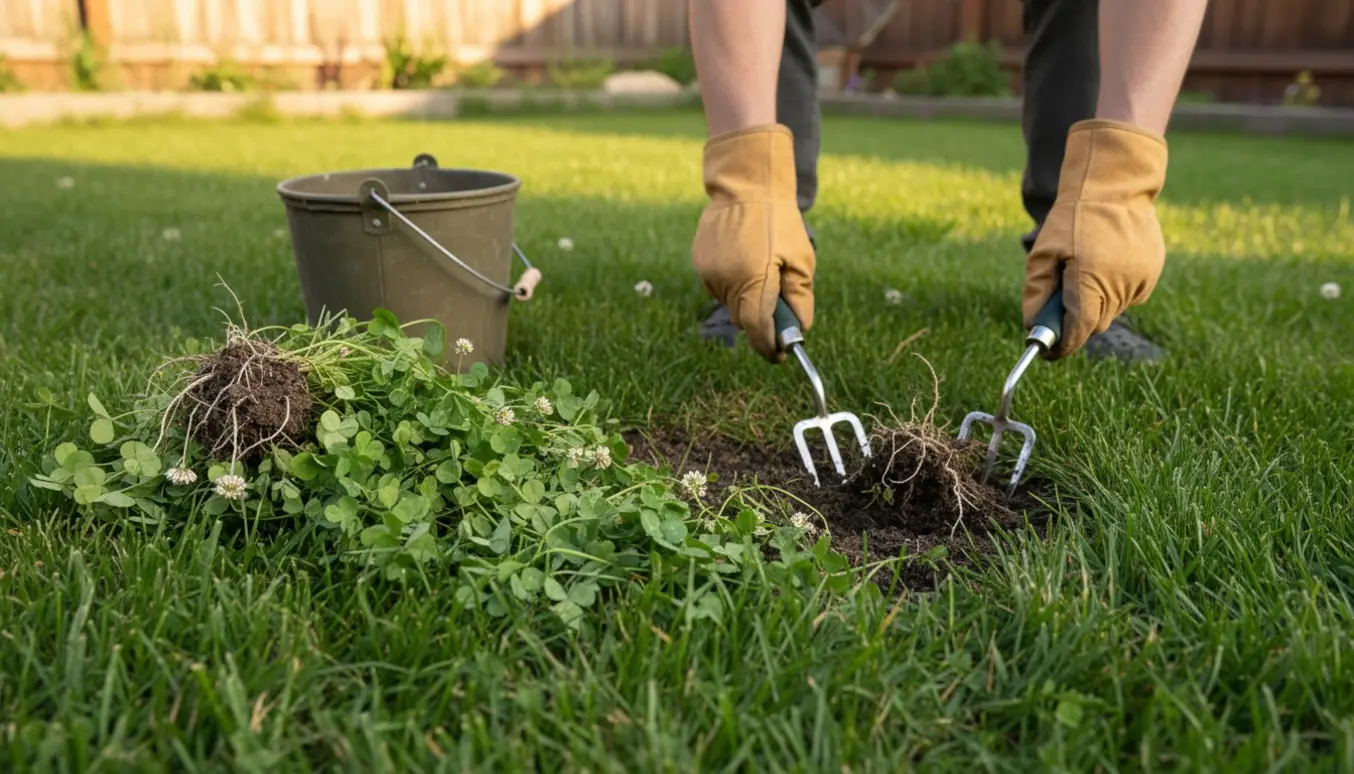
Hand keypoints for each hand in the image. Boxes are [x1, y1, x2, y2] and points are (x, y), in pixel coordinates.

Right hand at [691, 124, 815, 362]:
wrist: (746, 185)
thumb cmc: (779, 221)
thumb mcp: (801, 261)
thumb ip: (800, 300)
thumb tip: (798, 330)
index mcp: (753, 281)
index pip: (757, 331)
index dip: (768, 348)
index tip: (780, 354)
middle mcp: (726, 281)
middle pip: (743, 320)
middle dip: (761, 320)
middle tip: (779, 305)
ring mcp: (708, 272)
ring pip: (730, 305)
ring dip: (747, 300)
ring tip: (761, 270)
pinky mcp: (699, 263)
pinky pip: (719, 287)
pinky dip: (734, 284)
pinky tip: (745, 260)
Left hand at [1023, 118, 1168, 357]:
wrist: (1116, 186)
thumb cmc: (1073, 218)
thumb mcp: (1042, 253)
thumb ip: (1036, 292)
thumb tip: (1031, 327)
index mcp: (1090, 281)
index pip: (1078, 331)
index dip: (1062, 346)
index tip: (1047, 352)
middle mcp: (1119, 285)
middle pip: (1094, 325)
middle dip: (1075, 324)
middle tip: (1058, 309)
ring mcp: (1140, 280)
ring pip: (1112, 312)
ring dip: (1095, 305)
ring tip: (1084, 273)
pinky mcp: (1152, 273)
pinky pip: (1128, 297)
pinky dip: (1113, 292)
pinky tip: (1104, 266)